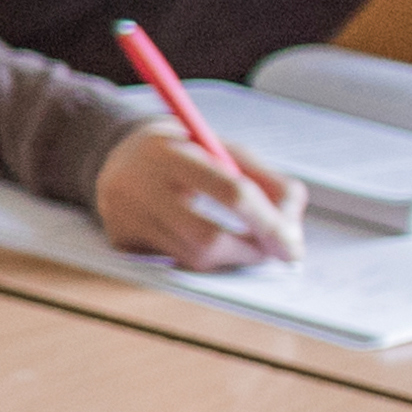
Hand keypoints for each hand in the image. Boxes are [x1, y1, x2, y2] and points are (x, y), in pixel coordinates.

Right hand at [94, 124, 304, 272]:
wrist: (119, 154)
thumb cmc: (185, 152)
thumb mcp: (223, 148)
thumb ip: (265, 179)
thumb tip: (290, 228)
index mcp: (169, 151)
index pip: (232, 193)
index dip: (270, 224)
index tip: (292, 245)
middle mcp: (137, 184)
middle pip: (208, 238)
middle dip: (250, 252)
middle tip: (271, 254)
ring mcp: (123, 215)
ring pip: (191, 258)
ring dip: (230, 259)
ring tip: (244, 247)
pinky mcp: (119, 239)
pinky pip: (173, 262)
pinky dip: (199, 257)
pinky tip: (201, 241)